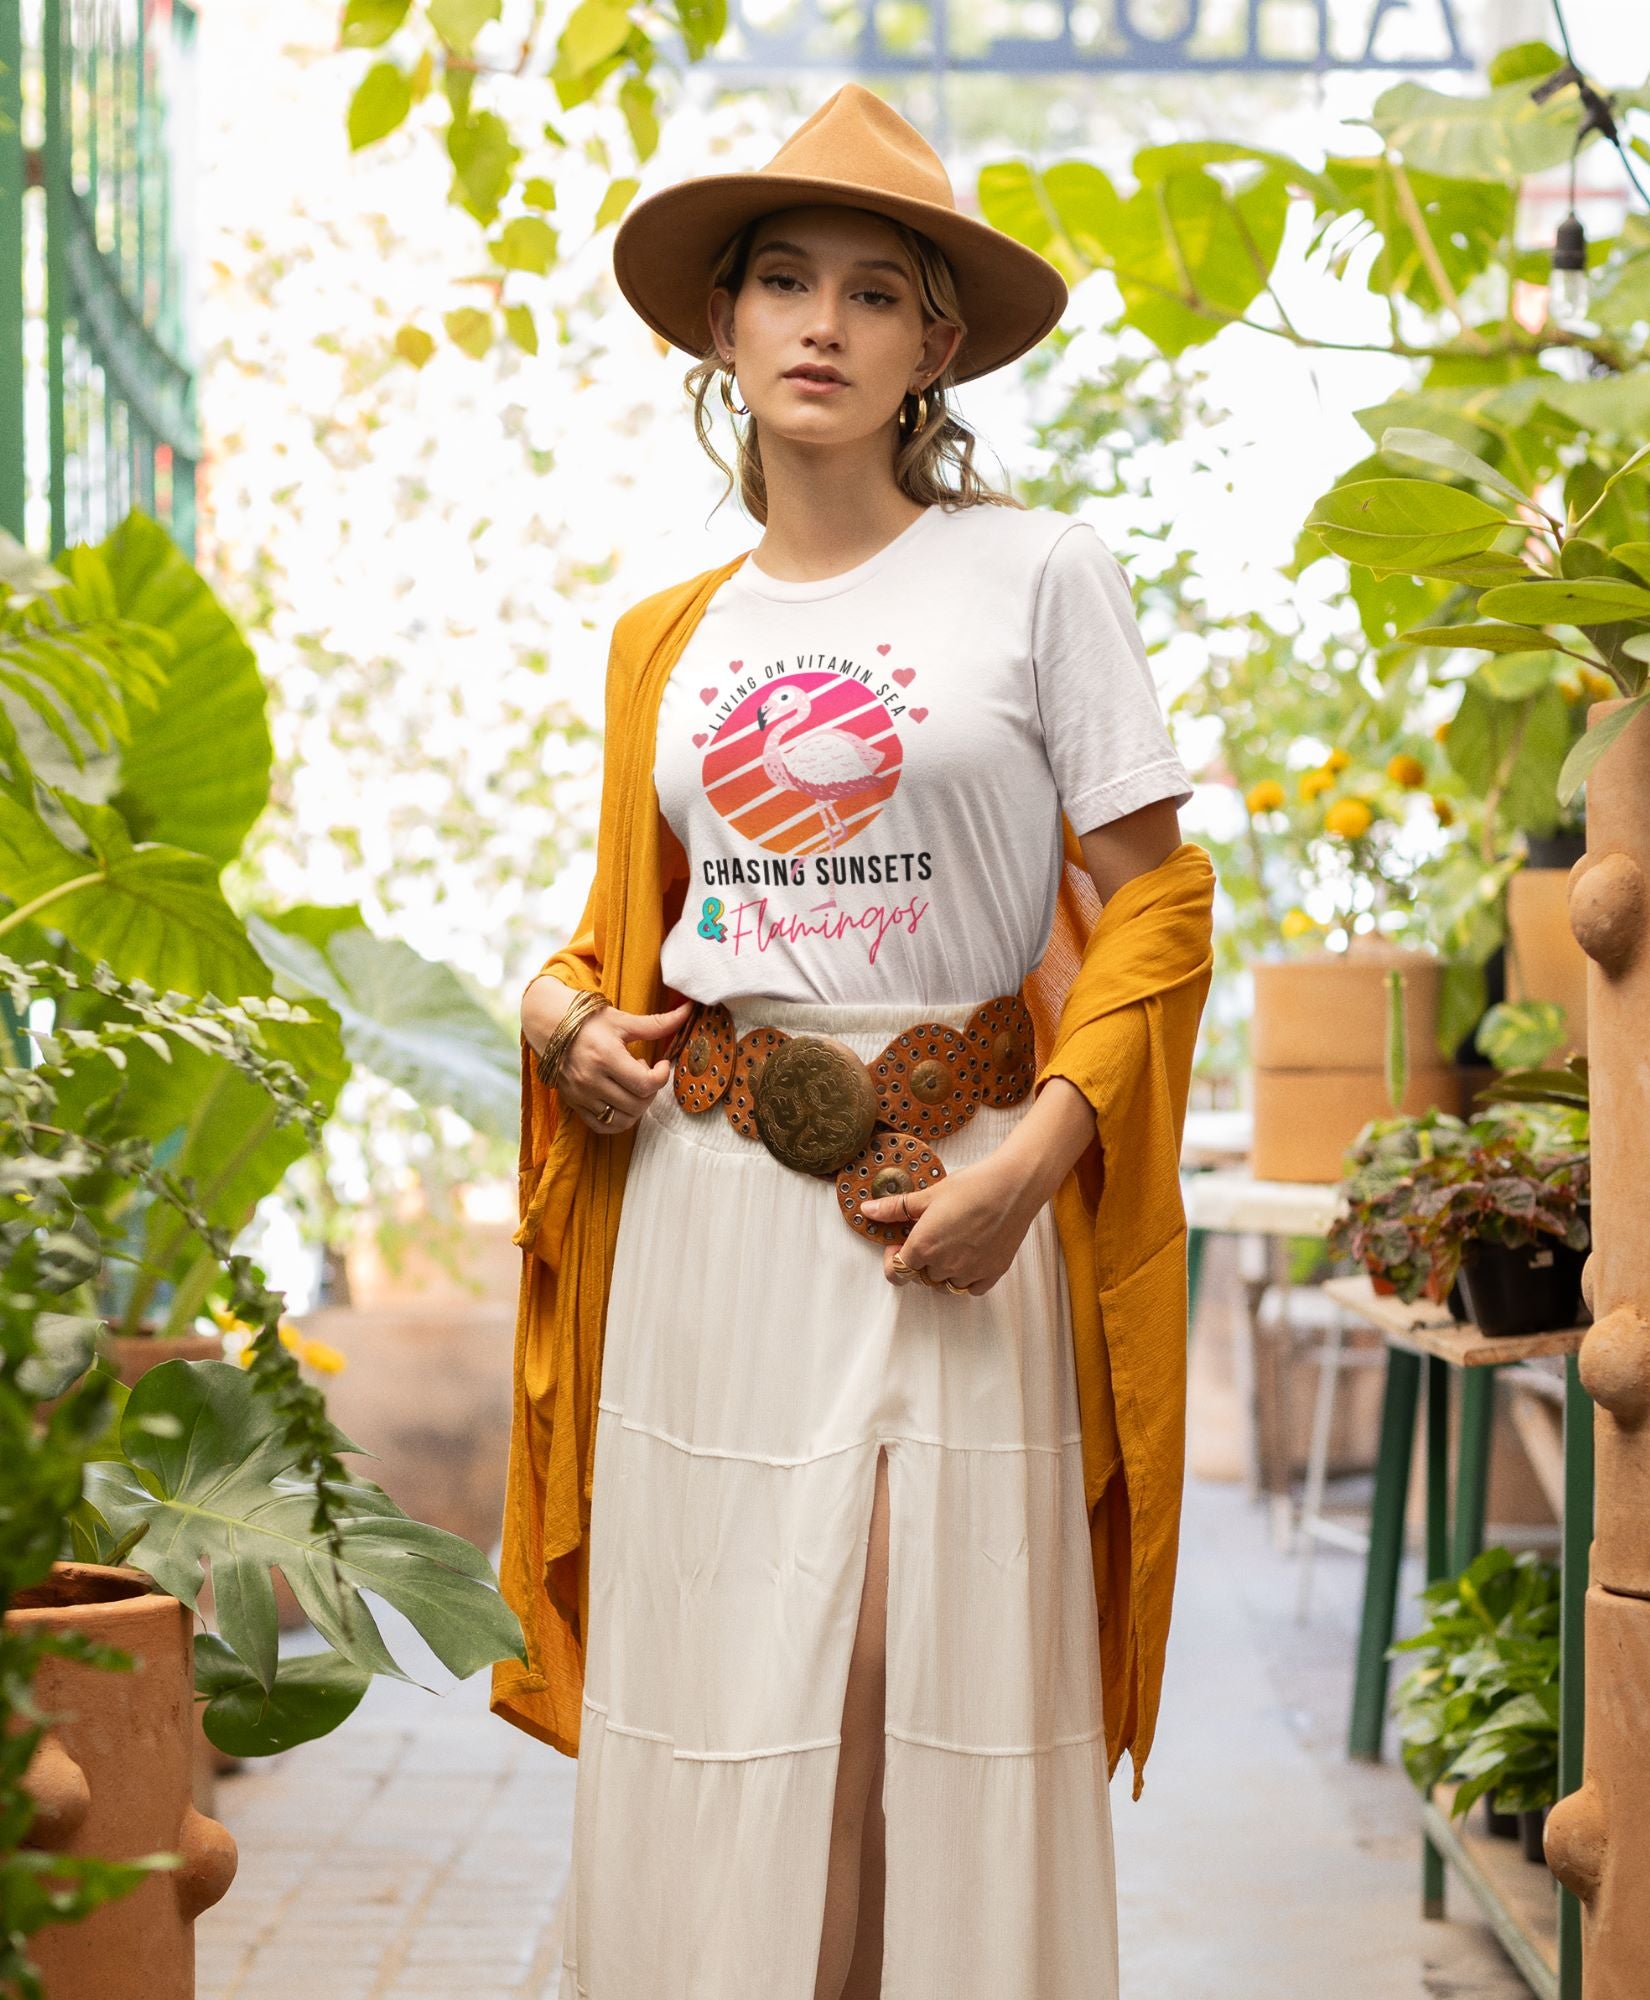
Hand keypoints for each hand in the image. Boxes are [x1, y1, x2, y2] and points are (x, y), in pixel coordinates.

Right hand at [541, 996, 692, 1134]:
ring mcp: (581, 1095)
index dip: (662, 1076)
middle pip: (637, 1104)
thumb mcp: (623, 1020)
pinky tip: (621, 1099)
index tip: (663, 1064)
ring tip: (630, 1084)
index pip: (645, 1084)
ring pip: (623, 1119)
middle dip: (650, 1090)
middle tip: (644, 1071)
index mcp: (605, 1056)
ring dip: (637, 1106)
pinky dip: (619, 1119)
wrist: (549, 1026)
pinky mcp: (574, 1104)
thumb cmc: (589, 1021)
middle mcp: (591, 1080)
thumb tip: (688, 1011)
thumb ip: (657, 1023)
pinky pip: (603, 1126)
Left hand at [857, 1155, 1037, 1294]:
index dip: (892, 1259)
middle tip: (928, 1235)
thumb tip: (867, 1210)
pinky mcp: (992, 1273)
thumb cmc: (971, 1186)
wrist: (1013, 1186)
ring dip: (941, 1270)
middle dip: (918, 1260)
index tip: (899, 1243)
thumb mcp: (929, 1195)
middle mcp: (945, 1266)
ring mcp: (970, 1273)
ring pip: (945, 1284)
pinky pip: (971, 1288)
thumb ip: (895, 1208)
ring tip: (949, 1244)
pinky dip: (966, 1278)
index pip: (896, 1272)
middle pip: (921, 1276)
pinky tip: (969, 1256)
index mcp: (924, 1247)